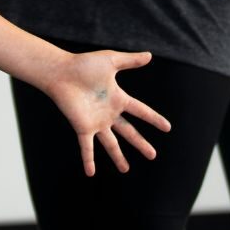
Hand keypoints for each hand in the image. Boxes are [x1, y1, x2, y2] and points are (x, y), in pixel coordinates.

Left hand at [44, 50, 170, 175]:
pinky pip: (87, 147)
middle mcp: (109, 113)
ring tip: (125, 170)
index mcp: (118, 98)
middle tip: (153, 156)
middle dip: (141, 144)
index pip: (141, 111)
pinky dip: (89, 160)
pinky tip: (90, 173)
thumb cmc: (84, 64)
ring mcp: (96, 122)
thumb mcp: (111, 61)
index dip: (154, 119)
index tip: (167, 128)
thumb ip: (130, 60)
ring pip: (110, 144)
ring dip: (118, 157)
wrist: (62, 72)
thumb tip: (150, 55)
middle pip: (129, 132)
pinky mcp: (83, 127)